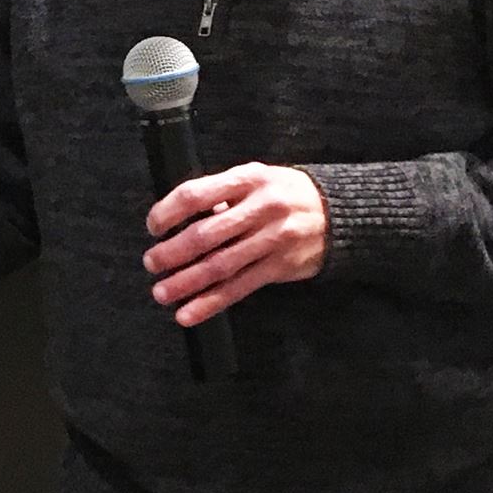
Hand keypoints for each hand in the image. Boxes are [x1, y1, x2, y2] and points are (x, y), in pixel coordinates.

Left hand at [145, 163, 326, 326]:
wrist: (340, 213)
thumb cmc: (284, 194)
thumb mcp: (257, 179)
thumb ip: (221, 195)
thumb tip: (179, 219)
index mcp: (248, 179)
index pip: (196, 194)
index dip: (167, 212)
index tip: (153, 227)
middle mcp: (261, 207)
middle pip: (205, 234)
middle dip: (172, 252)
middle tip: (151, 263)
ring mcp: (273, 239)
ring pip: (220, 265)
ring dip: (185, 283)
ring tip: (161, 293)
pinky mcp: (280, 266)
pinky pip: (239, 288)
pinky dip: (210, 303)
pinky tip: (188, 314)